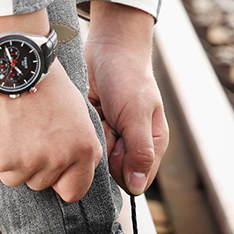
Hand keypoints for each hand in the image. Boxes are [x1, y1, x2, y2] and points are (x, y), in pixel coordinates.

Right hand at [0, 11, 102, 202]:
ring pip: (13, 177)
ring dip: (10, 158)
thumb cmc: (45, 81)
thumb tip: (80, 172)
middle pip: (40, 184)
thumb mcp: (77, 112)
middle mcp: (56, 160)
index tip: (52, 167)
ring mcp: (23, 162)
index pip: (73, 191)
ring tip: (11, 125)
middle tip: (27, 131)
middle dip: (33, 164)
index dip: (61, 180)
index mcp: (82, 150)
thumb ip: (80, 146)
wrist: (12, 57)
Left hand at [84, 1, 168, 195]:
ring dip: (90, 141)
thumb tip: (136, 187)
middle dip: (103, 152)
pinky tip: (84, 115)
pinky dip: (81, 132)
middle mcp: (132, 143)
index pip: (135, 179)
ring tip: (95, 115)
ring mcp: (112, 136)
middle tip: (104, 125)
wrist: (109, 45)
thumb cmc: (128, 76)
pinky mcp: (95, 127)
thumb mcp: (136, 113)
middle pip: (112, 170)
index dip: (120, 169)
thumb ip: (139, 150)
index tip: (114, 147)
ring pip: (96, 158)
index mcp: (152, 144)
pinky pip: (85, 143)